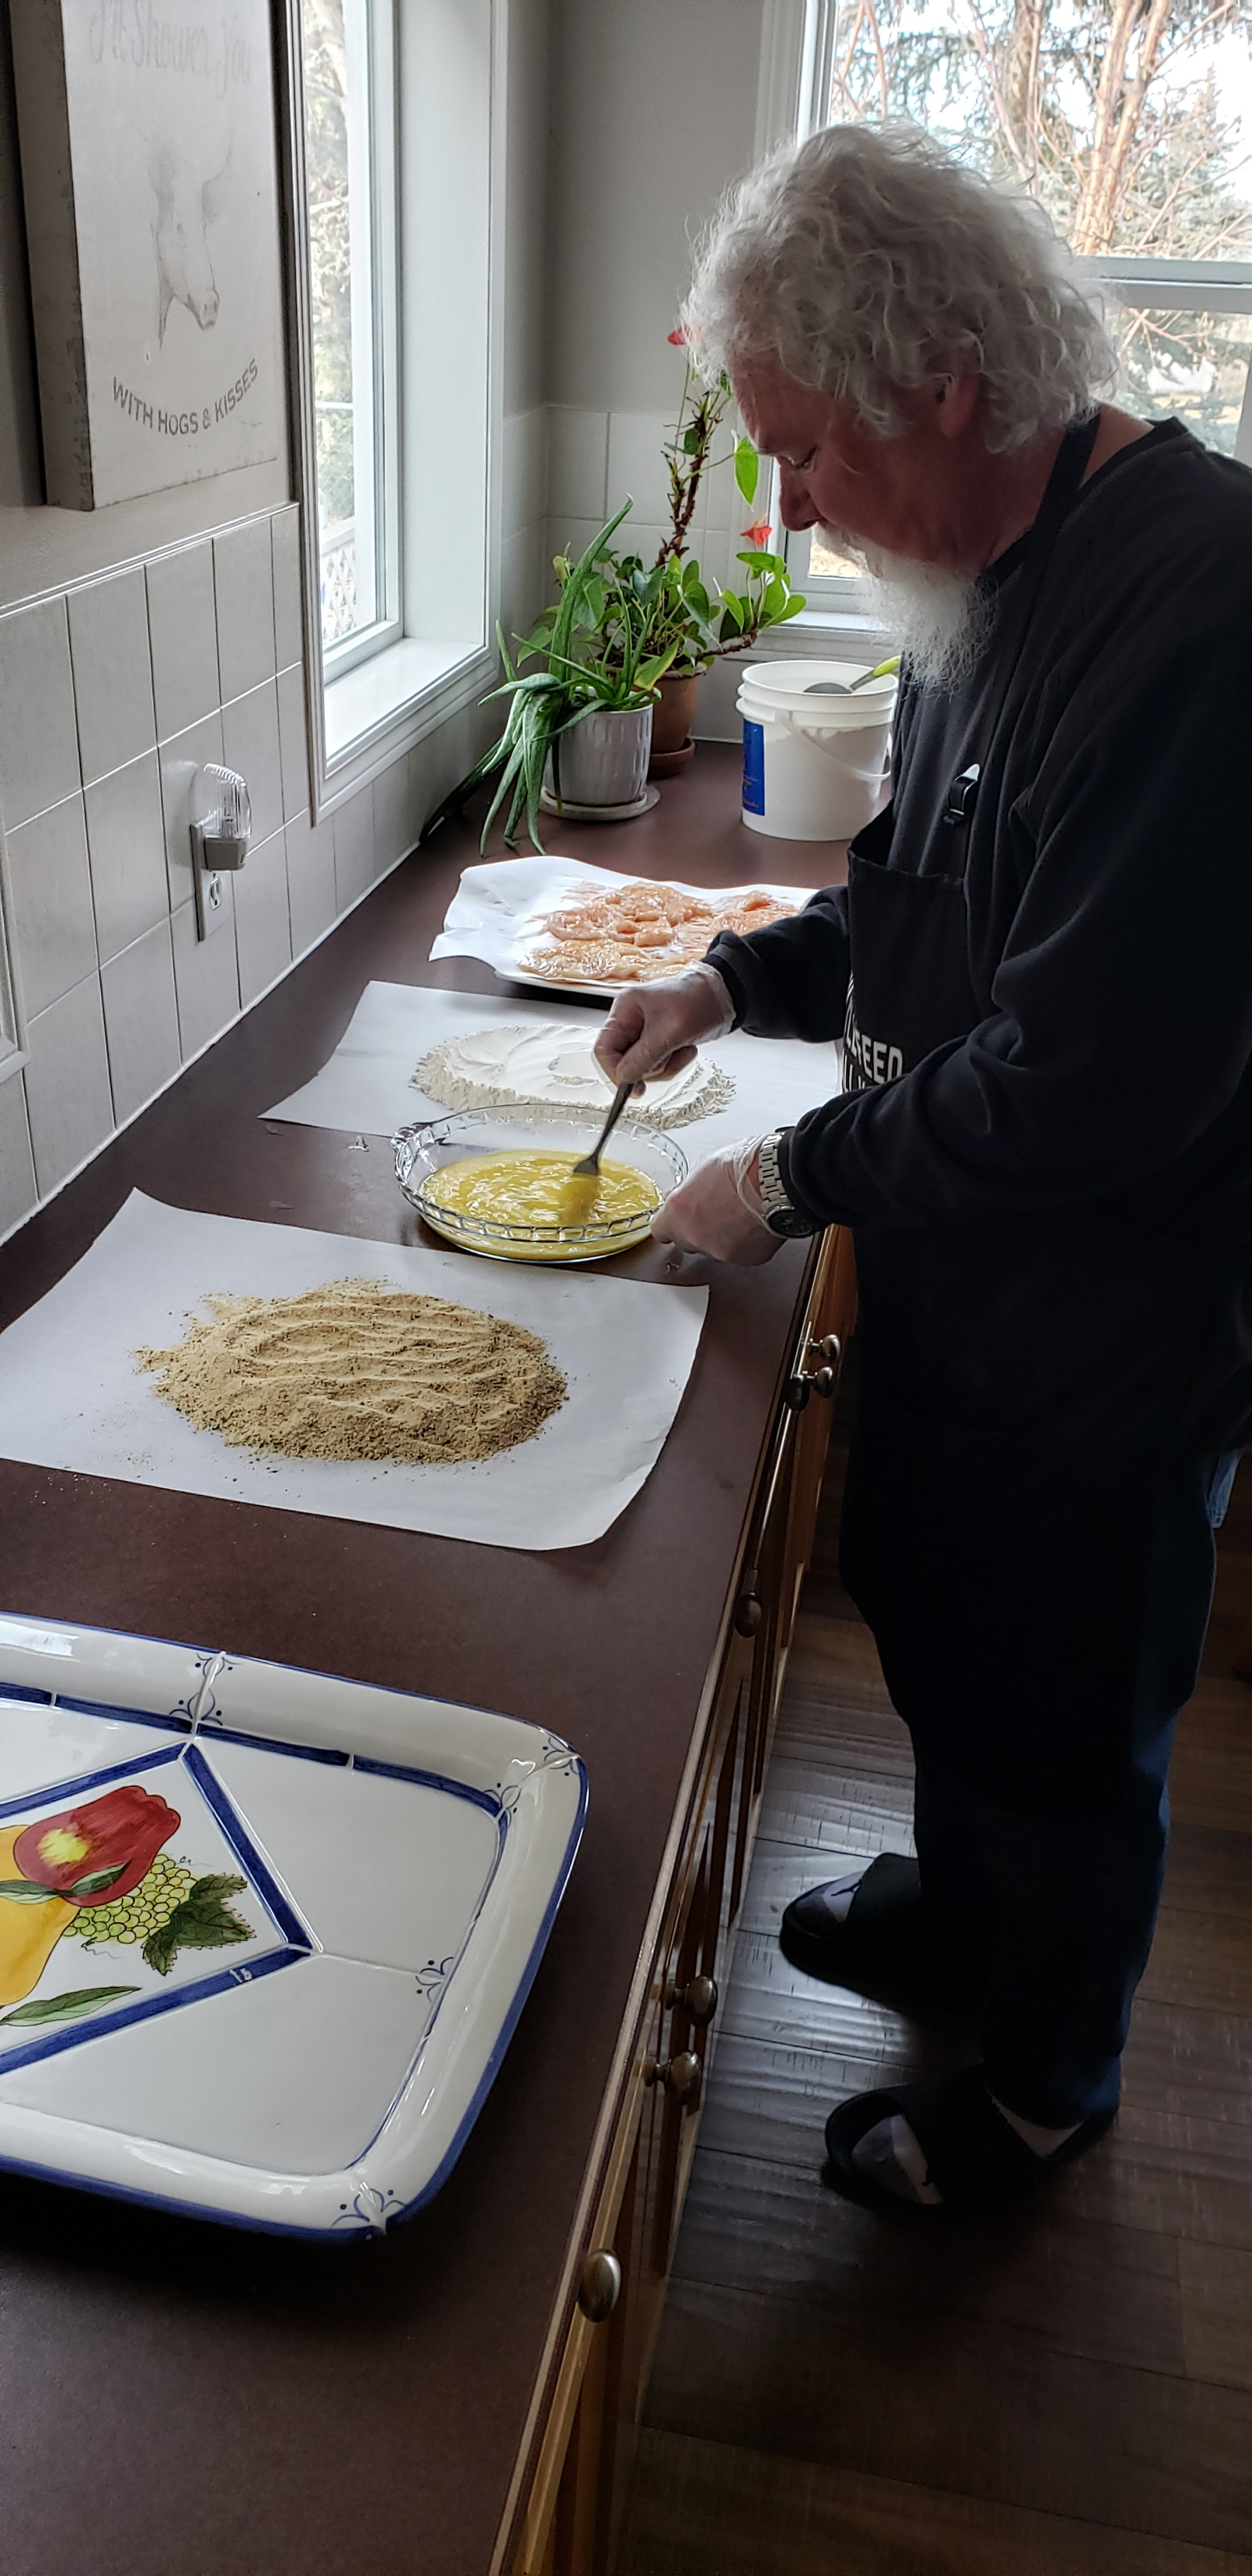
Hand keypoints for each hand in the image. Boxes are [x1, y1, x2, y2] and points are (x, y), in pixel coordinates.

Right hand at [594, 965, 733, 1093]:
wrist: (724, 997)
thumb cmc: (698, 1001)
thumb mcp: (669, 1031)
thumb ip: (643, 1057)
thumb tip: (623, 1078)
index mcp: (624, 1010)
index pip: (603, 1049)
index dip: (614, 1070)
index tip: (632, 1086)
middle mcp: (631, 1023)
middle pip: (622, 1062)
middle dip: (647, 1067)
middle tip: (667, 1057)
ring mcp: (645, 1034)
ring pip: (642, 1068)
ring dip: (664, 1066)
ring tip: (681, 1048)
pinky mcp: (660, 1043)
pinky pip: (658, 1065)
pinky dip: (674, 1063)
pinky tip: (685, 1048)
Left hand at [651, 1138, 783, 1265]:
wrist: (778, 1180)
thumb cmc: (745, 1167)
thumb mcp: (704, 1166)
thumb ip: (689, 1190)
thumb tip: (688, 1194)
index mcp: (679, 1212)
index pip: (660, 1230)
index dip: (671, 1222)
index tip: (678, 1217)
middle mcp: (695, 1236)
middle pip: (687, 1241)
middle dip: (698, 1228)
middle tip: (716, 1209)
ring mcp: (720, 1251)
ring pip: (714, 1248)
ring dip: (722, 1236)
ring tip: (740, 1213)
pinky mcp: (746, 1259)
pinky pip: (740, 1253)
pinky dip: (745, 1242)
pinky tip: (754, 1223)